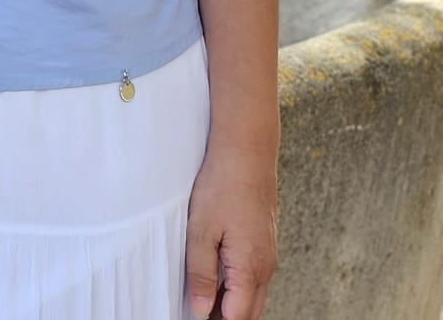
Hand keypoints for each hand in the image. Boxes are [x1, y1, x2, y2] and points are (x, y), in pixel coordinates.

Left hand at [185, 143, 277, 318]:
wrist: (246, 156)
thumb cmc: (222, 187)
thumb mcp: (200, 231)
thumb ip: (200, 274)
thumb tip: (199, 310)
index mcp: (250, 268)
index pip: (237, 316)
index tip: (193, 318)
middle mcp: (265, 268)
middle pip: (249, 312)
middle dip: (225, 319)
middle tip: (197, 314)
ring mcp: (268, 257)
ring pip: (253, 296)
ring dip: (231, 305)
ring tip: (202, 303)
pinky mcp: (264, 246)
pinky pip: (254, 279)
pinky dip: (237, 288)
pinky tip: (216, 282)